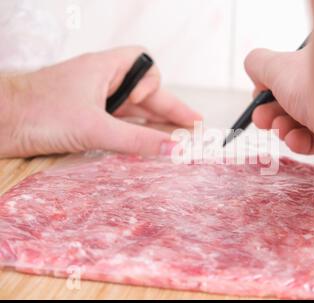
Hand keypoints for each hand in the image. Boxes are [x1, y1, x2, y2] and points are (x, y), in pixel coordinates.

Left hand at [0, 47, 201, 157]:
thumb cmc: (40, 114)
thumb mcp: (95, 128)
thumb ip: (137, 139)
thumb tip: (173, 148)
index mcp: (104, 68)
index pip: (144, 66)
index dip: (154, 86)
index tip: (155, 108)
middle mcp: (101, 81)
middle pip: (144, 92)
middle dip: (169, 110)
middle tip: (195, 127)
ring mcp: (93, 100)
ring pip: (133, 110)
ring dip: (154, 124)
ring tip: (179, 139)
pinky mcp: (85, 117)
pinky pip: (119, 123)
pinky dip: (135, 133)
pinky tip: (148, 144)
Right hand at [245, 47, 313, 155]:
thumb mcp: (275, 66)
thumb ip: (258, 65)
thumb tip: (258, 79)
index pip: (292, 76)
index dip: (271, 89)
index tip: (258, 97)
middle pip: (294, 102)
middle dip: (271, 113)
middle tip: (261, 120)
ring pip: (303, 124)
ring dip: (284, 128)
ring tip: (281, 128)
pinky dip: (301, 143)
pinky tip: (297, 140)